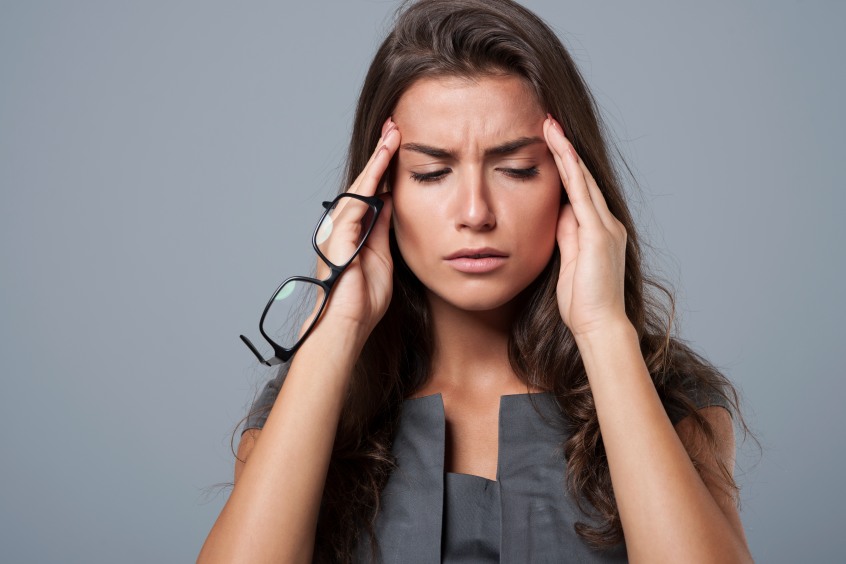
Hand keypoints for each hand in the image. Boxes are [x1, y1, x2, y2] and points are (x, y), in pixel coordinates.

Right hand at [312, 118, 400, 335]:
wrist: (347, 325)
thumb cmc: (363, 301)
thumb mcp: (383, 256)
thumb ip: (384, 229)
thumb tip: (392, 203)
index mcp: (355, 231)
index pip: (372, 192)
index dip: (385, 168)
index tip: (399, 144)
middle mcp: (343, 225)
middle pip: (365, 182)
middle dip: (381, 153)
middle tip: (395, 126)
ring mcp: (338, 228)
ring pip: (361, 185)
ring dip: (378, 158)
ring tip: (394, 133)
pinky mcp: (339, 235)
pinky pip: (358, 200)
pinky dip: (372, 179)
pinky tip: (385, 160)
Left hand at [543, 115, 628, 338]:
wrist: (599, 325)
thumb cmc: (581, 303)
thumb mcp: (568, 262)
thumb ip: (565, 236)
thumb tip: (556, 213)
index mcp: (598, 231)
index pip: (579, 190)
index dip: (565, 165)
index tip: (549, 142)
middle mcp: (606, 223)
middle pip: (582, 177)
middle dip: (565, 149)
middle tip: (549, 121)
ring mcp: (605, 226)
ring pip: (582, 179)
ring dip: (566, 151)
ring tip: (550, 125)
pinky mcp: (598, 234)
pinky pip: (581, 194)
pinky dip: (570, 170)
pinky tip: (559, 150)